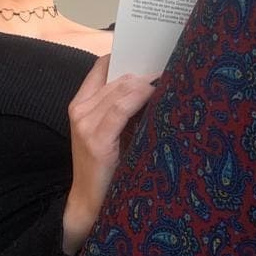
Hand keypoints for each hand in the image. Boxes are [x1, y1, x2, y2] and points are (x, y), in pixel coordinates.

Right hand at [62, 55, 160, 253]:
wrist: (89, 204)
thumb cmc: (108, 168)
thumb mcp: (112, 132)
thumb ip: (123, 107)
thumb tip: (159, 81)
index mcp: (81, 103)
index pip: (102, 66)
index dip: (128, 55)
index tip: (155, 51)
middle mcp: (80, 109)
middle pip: (118, 75)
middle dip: (147, 69)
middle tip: (175, 62)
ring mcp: (85, 123)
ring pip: (122, 88)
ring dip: (149, 82)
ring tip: (174, 77)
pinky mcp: (96, 139)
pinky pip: (122, 107)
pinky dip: (143, 97)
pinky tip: (160, 95)